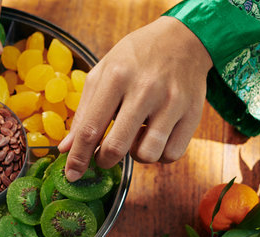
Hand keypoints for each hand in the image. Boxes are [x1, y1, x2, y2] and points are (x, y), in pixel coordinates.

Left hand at [59, 16, 212, 180]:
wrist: (183, 39)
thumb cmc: (135, 58)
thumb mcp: (102, 74)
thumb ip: (84, 112)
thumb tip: (66, 148)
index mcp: (116, 77)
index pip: (90, 128)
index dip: (77, 157)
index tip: (71, 175)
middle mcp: (145, 90)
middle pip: (116, 147)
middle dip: (103, 161)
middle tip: (102, 157)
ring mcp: (172, 103)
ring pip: (147, 155)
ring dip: (135, 156)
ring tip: (134, 138)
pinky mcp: (193, 113)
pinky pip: (171, 155)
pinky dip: (159, 155)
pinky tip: (154, 137)